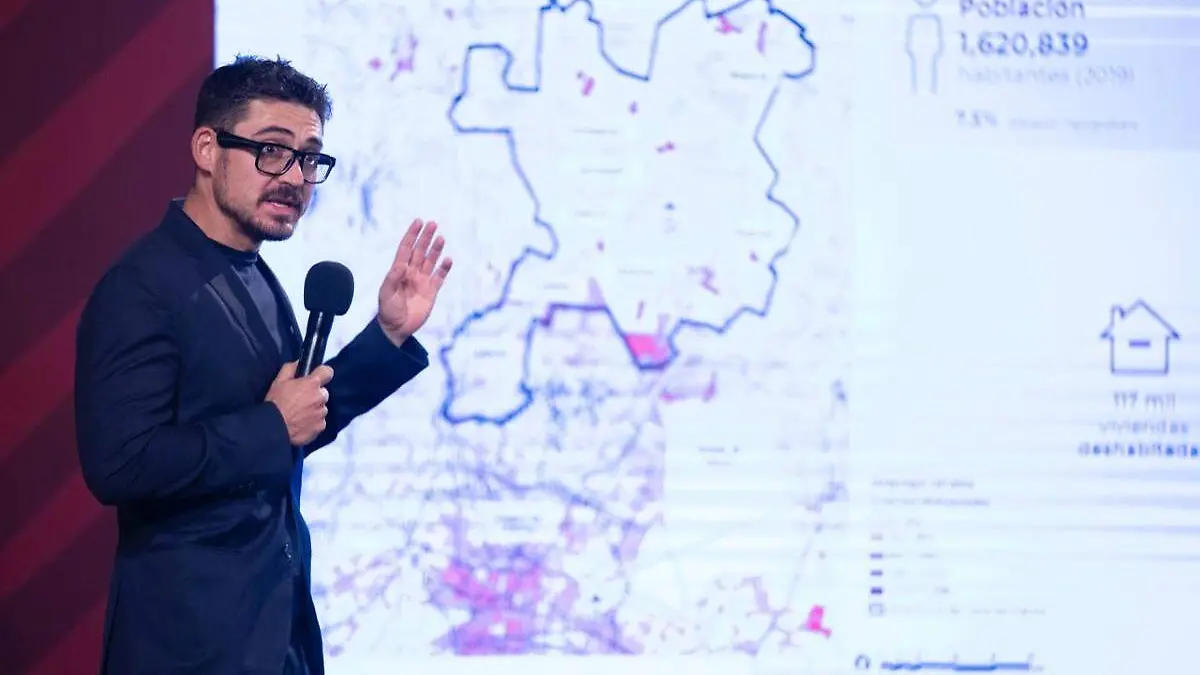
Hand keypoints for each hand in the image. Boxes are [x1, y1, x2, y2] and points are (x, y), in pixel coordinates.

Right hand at [264, 361, 333, 445]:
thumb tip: (298, 362)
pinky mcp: (320, 426)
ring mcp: (322, 412)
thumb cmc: (276, 403)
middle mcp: (320, 397)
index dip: (322, 373)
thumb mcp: (278, 381)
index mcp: (312, 384)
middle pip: (323, 392)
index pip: (327, 372)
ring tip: (299, 414)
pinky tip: (302, 423)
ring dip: (314, 408)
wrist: (274, 427)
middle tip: (301, 400)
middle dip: (314, 394)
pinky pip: (320, 421)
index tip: (317, 377)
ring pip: (322, 407)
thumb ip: (290, 368)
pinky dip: (313, 421)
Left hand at [377, 219, 452, 345]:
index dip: (412, 235)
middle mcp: (411, 273)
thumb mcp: (386, 294)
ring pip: (430, 261)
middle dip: (425, 237)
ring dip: (435, 250)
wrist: (397, 328)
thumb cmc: (387, 310)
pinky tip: (448, 259)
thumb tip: (400, 265)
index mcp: (399, 271)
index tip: (418, 222)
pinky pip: (439, 277)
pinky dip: (444, 268)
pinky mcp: (431, 291)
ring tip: (441, 238)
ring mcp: (422, 281)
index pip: (406, 248)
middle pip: (420, 251)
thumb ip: (392, 278)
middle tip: (432, 224)